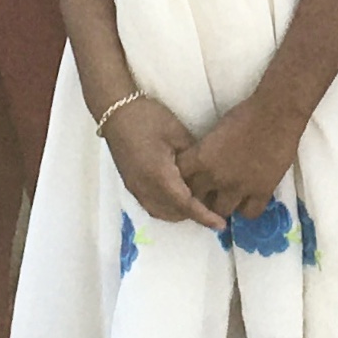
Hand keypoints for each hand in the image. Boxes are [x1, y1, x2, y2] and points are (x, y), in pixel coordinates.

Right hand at [107, 98, 224, 230]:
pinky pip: (151, 206)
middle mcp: (145, 188)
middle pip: (173, 213)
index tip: (220, 225)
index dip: (204, 216)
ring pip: (161, 212)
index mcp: (159, 175)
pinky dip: (166, 208)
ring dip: (179, 213)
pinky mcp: (131, 184)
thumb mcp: (177, 133)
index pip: (185, 204)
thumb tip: (205, 171)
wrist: (116, 112)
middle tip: (214, 210)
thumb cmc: (148, 118)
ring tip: (198, 205)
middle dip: (193, 215)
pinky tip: (177, 198)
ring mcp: (135, 188)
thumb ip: (193, 156)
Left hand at [183, 97, 303, 223]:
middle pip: (196, 201)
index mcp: (202, 158)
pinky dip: (247, 209)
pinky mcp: (262, 191)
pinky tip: (248, 200)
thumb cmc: (246, 113)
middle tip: (206, 194)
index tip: (188, 181)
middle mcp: (216, 177)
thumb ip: (206, 151)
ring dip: (222, 206)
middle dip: (199, 198)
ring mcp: (239, 187)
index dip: (182, 182)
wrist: (276, 112)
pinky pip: (249, 213)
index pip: (179, 180)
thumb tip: (203, 162)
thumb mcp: (216, 130)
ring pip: (221, 212)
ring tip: (227, 200)